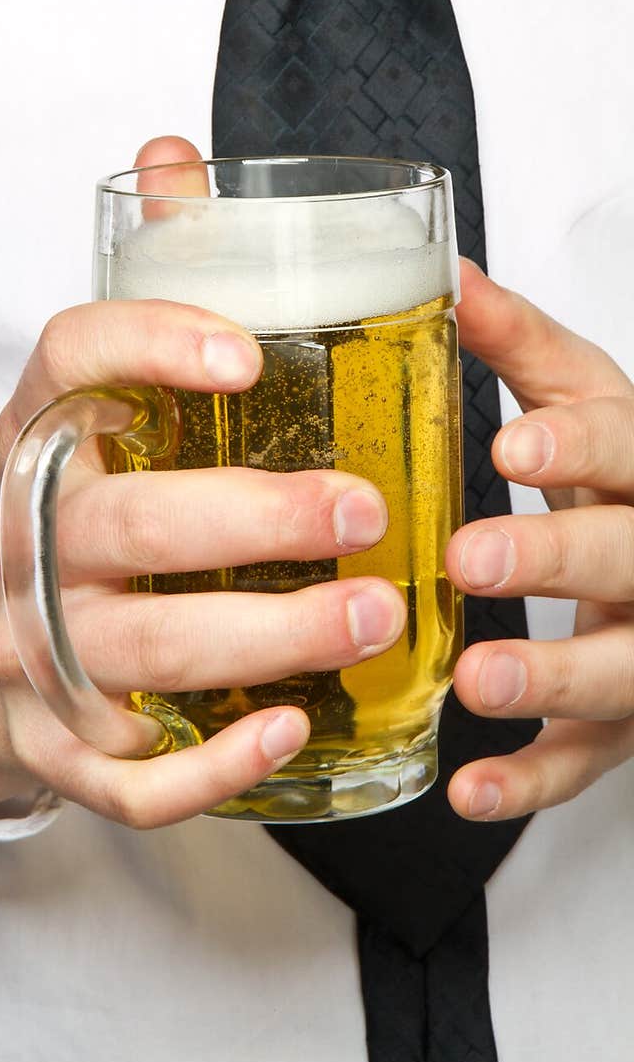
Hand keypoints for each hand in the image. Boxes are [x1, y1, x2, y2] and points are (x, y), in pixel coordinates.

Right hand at [0, 136, 405, 825]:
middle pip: (126, 524)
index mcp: (39, 433)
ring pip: (138, 650)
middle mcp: (23, 538)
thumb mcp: (102, 395)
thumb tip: (176, 154)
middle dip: (256, 518)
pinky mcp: (56, 742)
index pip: (69, 361)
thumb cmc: (85, 501)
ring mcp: (31, 647)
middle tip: (368, 511)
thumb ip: (156, 279)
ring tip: (374, 616)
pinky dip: (209, 766)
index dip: (152, 344)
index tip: (250, 349)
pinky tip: (290, 730)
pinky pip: (123, 774)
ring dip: (264, 637)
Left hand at [446, 259, 633, 820]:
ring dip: (553, 677)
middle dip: (557, 558)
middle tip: (469, 560)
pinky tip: (468, 790)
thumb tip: (446, 270)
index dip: (579, 447)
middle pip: (632, 556)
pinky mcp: (628, 722)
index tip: (510, 447)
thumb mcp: (587, 398)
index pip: (629, 445)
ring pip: (623, 668)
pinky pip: (591, 762)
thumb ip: (519, 344)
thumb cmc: (623, 474)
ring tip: (475, 679)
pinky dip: (533, 782)